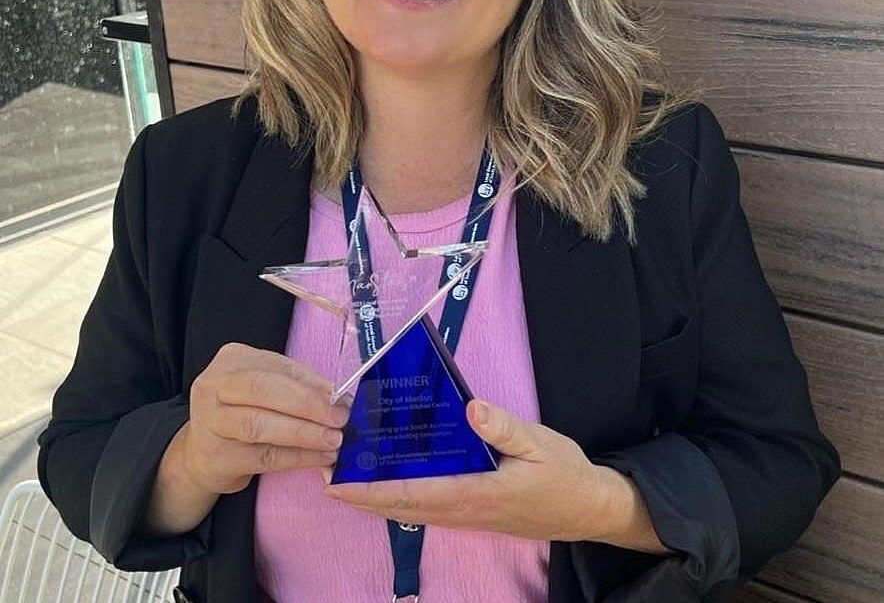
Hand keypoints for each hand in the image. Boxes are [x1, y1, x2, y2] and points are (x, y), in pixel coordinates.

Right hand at [180, 342, 349, 495]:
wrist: (200, 453)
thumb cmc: (242, 412)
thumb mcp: (264, 390)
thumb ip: (297, 388)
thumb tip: (340, 398)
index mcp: (233, 359)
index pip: (279, 367)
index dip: (313, 383)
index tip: (342, 397)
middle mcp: (215, 386)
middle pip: (264, 390)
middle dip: (308, 404)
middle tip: (339, 418)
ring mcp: (210, 421)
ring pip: (261, 425)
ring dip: (304, 433)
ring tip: (334, 440)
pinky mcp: (216, 456)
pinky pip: (263, 456)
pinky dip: (296, 457)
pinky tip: (319, 458)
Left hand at [325, 399, 659, 547]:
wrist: (586, 508)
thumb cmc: (563, 475)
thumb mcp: (540, 443)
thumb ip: (504, 427)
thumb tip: (470, 407)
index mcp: (476, 492)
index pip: (413, 493)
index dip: (371, 490)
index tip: (337, 482)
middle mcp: (464, 509)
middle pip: (401, 506)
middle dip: (361, 495)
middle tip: (327, 474)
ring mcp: (466, 515)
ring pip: (410, 510)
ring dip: (376, 498)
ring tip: (347, 476)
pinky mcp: (472, 512)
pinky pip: (425, 508)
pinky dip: (399, 498)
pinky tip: (389, 480)